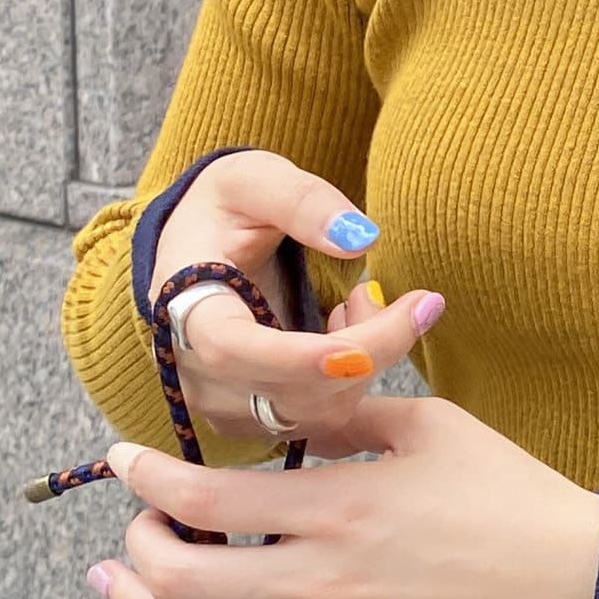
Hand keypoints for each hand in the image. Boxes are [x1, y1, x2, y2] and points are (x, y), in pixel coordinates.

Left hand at [87, 396, 598, 598]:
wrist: (569, 578)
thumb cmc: (506, 492)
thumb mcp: (429, 425)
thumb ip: (344, 415)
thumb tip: (283, 407)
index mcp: (340, 504)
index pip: (206, 496)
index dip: (147, 476)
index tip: (127, 458)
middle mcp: (324, 578)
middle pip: (184, 576)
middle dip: (139, 544)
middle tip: (140, 520)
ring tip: (119, 582)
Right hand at [148, 149, 442, 441]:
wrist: (200, 247)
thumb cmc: (223, 209)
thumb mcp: (253, 179)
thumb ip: (302, 200)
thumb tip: (360, 239)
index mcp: (183, 305)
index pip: (232, 350)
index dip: (297, 359)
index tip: (362, 351)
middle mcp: (196, 370)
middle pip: (293, 389)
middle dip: (371, 349)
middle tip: (416, 301)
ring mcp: (223, 403)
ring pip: (318, 410)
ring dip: (367, 359)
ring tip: (362, 299)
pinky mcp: (254, 419)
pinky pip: (324, 416)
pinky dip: (355, 377)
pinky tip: (348, 330)